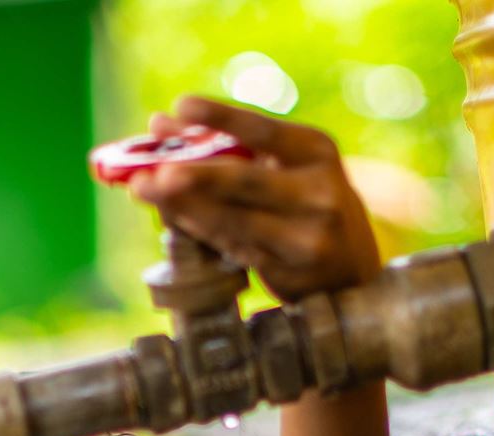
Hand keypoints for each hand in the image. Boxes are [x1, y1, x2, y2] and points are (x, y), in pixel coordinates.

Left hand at [126, 96, 382, 302]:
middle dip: (196, 174)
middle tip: (154, 170)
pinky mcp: (290, 271)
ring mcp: (307, 236)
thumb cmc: (307, 206)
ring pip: (233, 219)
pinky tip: (171, 214)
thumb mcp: (287, 168)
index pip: (265, 130)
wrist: (351, 272)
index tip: (182, 105)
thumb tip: (160, 125)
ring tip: (142, 189)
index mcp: (317, 151)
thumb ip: (229, 146)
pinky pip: (233, 246)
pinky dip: (198, 228)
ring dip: (183, 205)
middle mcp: (319, 192)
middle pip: (246, 180)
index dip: (223, 117)